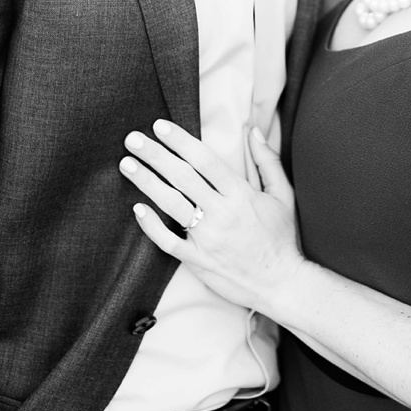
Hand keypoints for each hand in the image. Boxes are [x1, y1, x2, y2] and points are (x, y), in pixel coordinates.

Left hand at [120, 120, 303, 317]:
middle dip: (155, 155)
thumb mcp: (283, 195)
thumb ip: (268, 161)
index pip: (205, 160)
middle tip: (133, 139)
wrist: (281, 284)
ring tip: (127, 165)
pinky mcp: (198, 261)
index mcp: (241, 195)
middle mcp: (221, 214)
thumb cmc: (282, 238)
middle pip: (182, 177)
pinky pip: (168, 242)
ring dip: (147, 183)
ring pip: (171, 205)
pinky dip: (151, 226)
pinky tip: (137, 209)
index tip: (160, 127)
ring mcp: (207, 239)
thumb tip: (254, 131)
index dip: (181, 141)